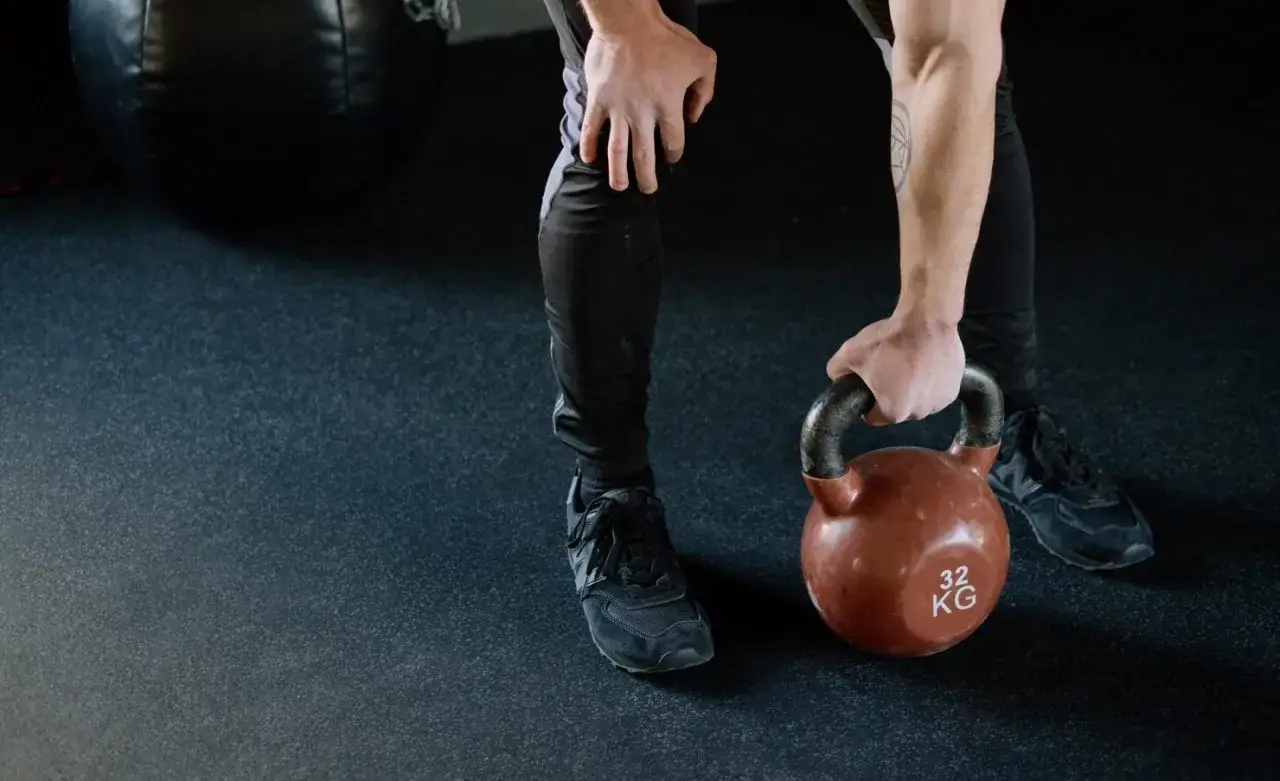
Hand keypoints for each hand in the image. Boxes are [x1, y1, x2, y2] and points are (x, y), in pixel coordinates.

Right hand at [580, 12, 716, 193]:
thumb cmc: (666, 38)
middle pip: (644, 155)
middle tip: (648, 189)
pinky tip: (588, 159)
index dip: (673, 154)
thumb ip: (705, 90)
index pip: (673, 142)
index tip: (671, 157)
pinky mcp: (598, 99)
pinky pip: (591, 128)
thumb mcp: (702, 59)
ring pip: (617, 150)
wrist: (628, 22)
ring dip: (617, 172)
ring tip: (619, 186)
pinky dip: (588, 145)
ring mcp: (618, 108)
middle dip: (647, 176)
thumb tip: (695, 115)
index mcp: (668, 106)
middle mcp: (642, 114)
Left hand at [825, 313, 965, 425]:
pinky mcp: (954, 388)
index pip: (873, 417)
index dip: (867, 401)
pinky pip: (935, 390)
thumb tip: (837, 379)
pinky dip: (930, 381)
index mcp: (894, 412)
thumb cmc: (889, 340)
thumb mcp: (849, 354)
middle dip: (891, 394)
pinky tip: (924, 363)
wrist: (927, 319)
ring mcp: (940, 402)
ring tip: (908, 364)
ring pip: (918, 401)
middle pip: (898, 409)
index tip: (869, 385)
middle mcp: (919, 413)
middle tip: (888, 369)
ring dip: (912, 389)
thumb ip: (837, 371)